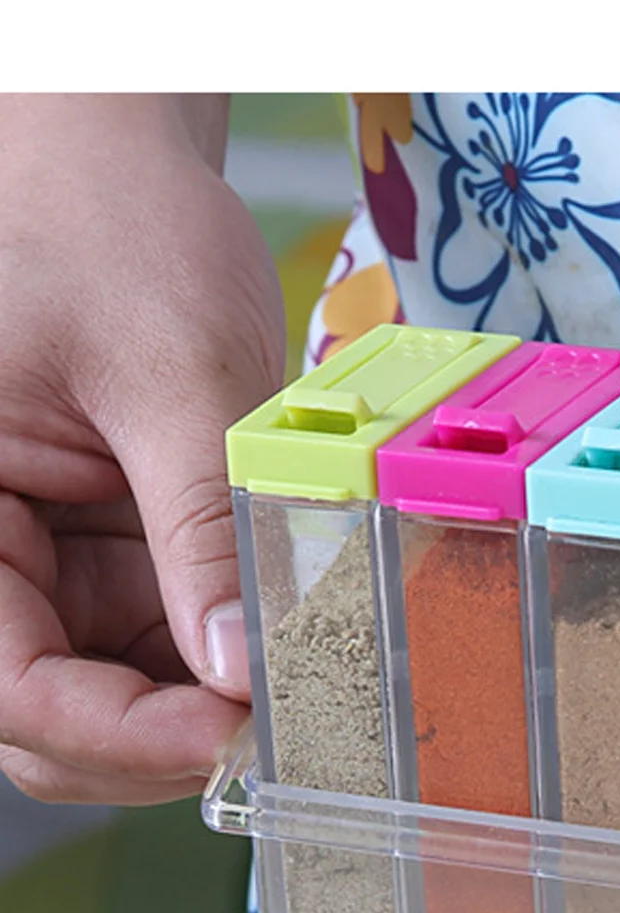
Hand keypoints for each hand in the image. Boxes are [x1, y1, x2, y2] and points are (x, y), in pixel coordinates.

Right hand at [0, 95, 284, 803]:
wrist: (119, 169)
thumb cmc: (111, 230)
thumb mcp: (169, 373)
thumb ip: (202, 525)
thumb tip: (241, 666)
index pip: (9, 689)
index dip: (121, 734)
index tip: (233, 731)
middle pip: (52, 721)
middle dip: (163, 742)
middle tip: (282, 729)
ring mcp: (46, 569)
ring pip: (112, 700)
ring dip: (200, 714)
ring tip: (297, 690)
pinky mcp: (111, 561)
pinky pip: (158, 650)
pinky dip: (220, 666)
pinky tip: (285, 650)